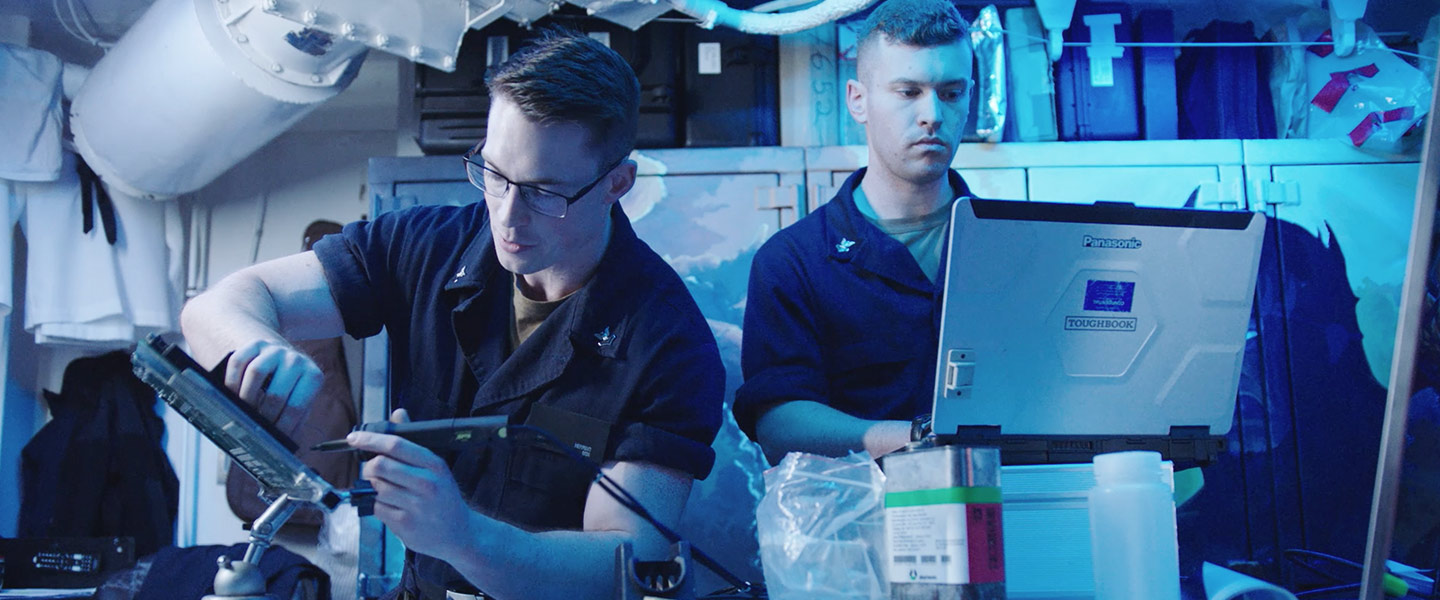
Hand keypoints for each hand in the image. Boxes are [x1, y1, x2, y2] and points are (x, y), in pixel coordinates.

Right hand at [223, 339, 322, 434]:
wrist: (280, 355)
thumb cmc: (289, 386)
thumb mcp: (297, 401)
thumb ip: (292, 422)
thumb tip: (283, 448)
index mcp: (312, 377)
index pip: (296, 407)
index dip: (282, 427)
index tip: (271, 440)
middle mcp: (296, 360)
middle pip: (276, 393)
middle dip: (263, 416)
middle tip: (254, 429)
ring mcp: (275, 349)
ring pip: (255, 373)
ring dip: (246, 398)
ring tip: (243, 413)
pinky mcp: (255, 344)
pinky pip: (238, 362)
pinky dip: (232, 381)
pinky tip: (232, 395)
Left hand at [350, 409, 476, 560]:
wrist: (459, 533)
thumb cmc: (444, 497)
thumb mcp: (435, 467)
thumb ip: (413, 442)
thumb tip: (398, 414)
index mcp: (434, 465)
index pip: (396, 445)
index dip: (370, 439)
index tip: (353, 438)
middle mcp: (426, 484)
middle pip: (380, 466)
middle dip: (369, 466)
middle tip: (372, 470)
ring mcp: (415, 505)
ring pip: (376, 487)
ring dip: (374, 487)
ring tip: (387, 490)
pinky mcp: (404, 524)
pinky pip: (376, 507)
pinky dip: (377, 505)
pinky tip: (391, 506)